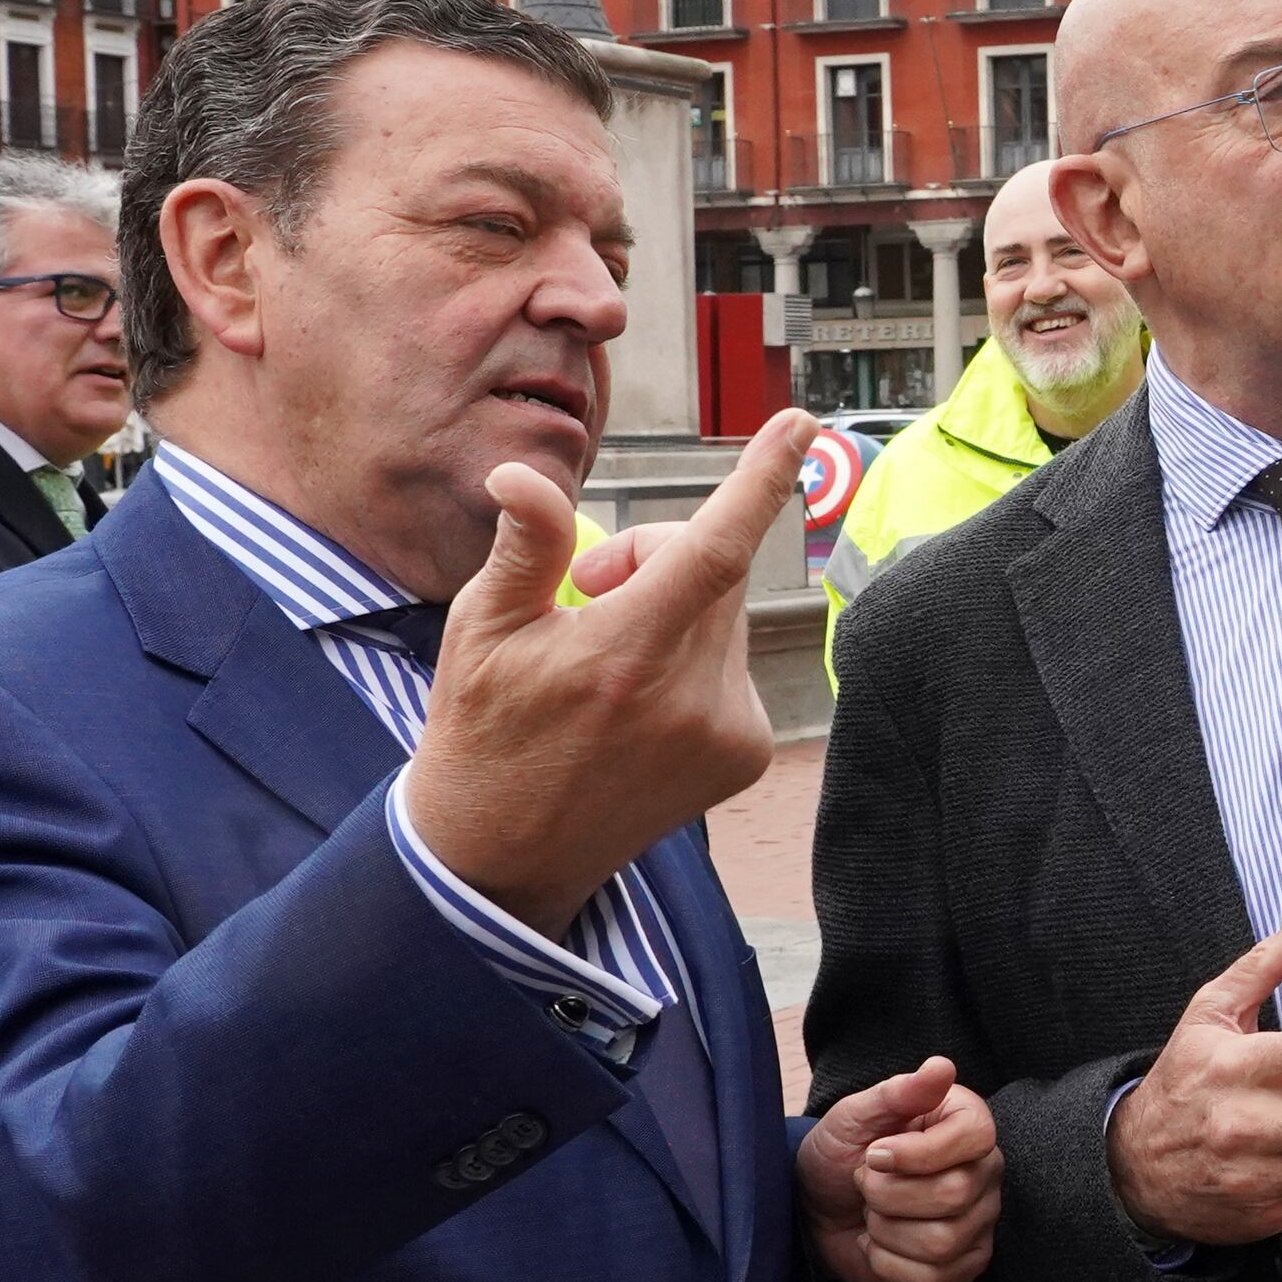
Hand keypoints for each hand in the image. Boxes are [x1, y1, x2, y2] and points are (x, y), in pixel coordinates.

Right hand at [399, 414, 814, 936]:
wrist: (504, 854)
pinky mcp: (745, 755)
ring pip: (727, 616)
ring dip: (680, 610)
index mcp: (623, 655)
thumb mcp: (481, 630)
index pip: (711, 550)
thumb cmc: (485, 729)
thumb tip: (520, 474)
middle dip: (658, 556)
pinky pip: (736, 666)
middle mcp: (688, 698)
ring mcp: (726, 732)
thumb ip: (524, 547)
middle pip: (713, 569)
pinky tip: (641, 702)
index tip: (799, 426)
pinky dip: (698, 660)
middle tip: (589, 591)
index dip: (760, 482)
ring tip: (608, 659)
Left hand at [797, 1057, 1000, 1281]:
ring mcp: (979, 1222)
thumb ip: (896, 1094)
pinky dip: (890, 1264)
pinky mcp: (963, 1264)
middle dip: (888, 1194)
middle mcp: (984, 1171)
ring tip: (874, 1214)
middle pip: (954, 1194)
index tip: (875, 1153)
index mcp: (967, 1124)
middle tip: (866, 1184)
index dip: (917, 1154)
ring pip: (942, 1241)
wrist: (817, 1208)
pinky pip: (936, 1278)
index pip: (973, 1138)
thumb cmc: (840, 1155)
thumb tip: (941, 1067)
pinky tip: (880, 1245)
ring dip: (886, 1231)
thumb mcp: (853, 1116)